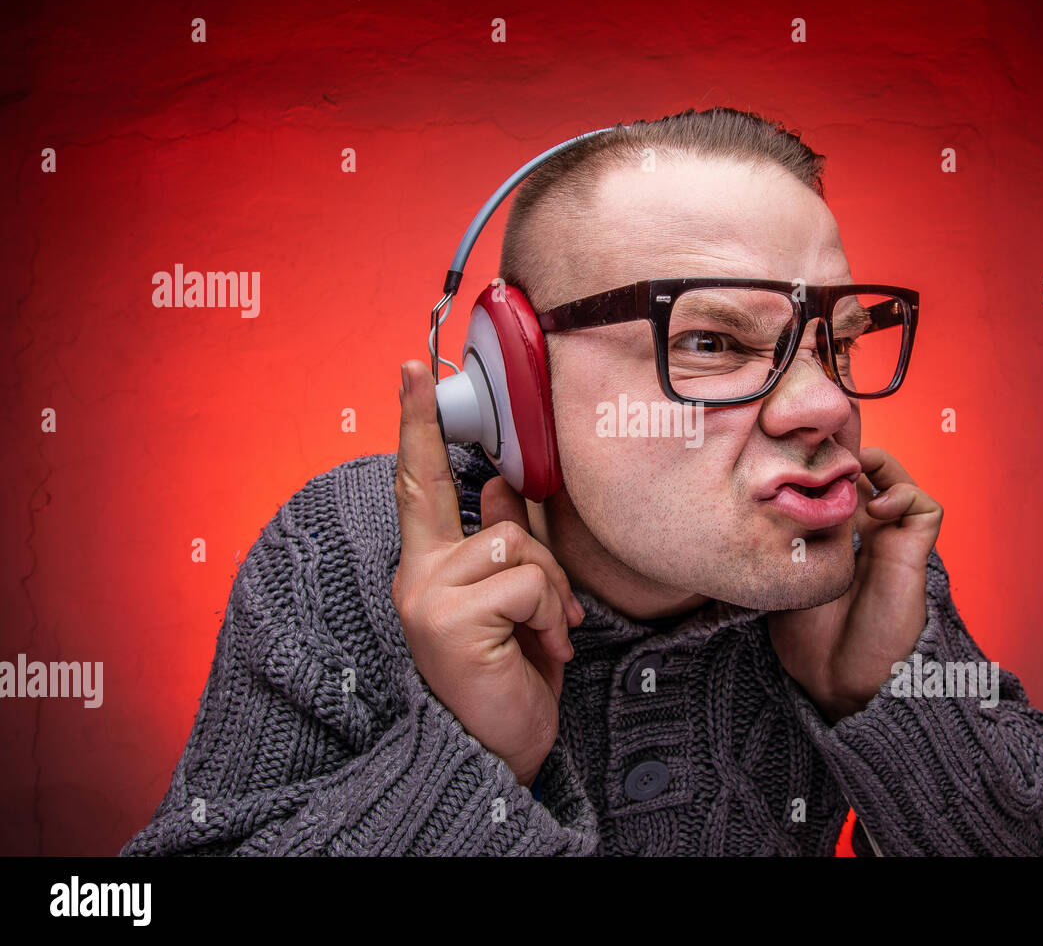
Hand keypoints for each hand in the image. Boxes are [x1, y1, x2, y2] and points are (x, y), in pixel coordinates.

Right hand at [391, 360, 584, 787]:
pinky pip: (528, 581)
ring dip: (554, 593)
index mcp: (427, 566)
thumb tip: (502, 484)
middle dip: (544, 559)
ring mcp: (428, 596)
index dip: (417, 423)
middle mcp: (416, 575)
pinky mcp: (450, 619)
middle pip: (496, 516)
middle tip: (549, 611)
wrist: (498, 749)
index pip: (418, 483)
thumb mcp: (512, 603)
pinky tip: (545, 650)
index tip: (413, 368)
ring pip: (520, 545)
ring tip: (549, 635)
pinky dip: (552, 615)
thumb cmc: (506, 675)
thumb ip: (502, 542)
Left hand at [768, 447, 941, 724]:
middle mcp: (865, 533)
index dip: (821, 462)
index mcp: (834, 536)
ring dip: (879, 465)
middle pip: (866, 472)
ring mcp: (891, 541)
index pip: (833, 482)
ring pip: (897, 479)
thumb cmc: (804, 637)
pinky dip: (904, 494)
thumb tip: (756, 499)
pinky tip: (876, 508)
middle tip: (823, 451)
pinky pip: (925, 507)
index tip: (797, 452)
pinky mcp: (914, 554)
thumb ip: (777, 538)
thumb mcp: (779, 574)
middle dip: (845, 454)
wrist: (835, 679)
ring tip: (853, 473)